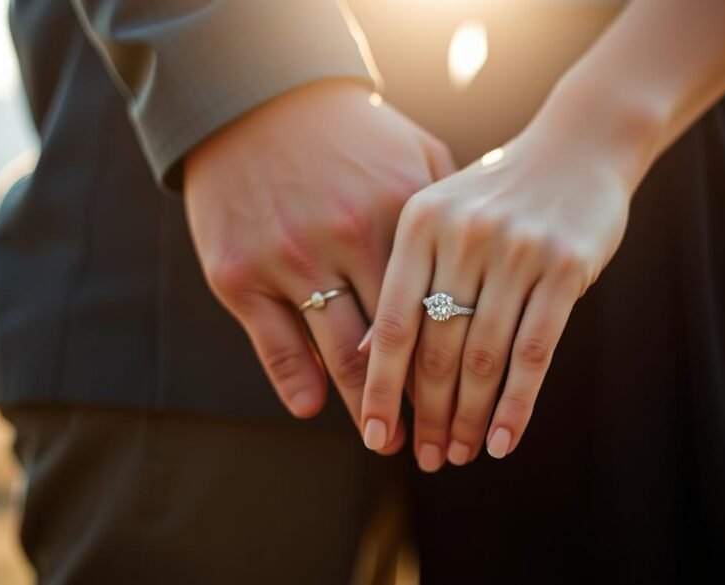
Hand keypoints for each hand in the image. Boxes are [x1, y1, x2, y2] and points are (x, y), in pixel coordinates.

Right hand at [185, 79, 454, 453]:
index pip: (440, 310)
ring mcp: (289, 260)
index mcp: (399, 215)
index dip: (459, 366)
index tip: (473, 403)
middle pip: (397, 345)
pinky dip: (298, 384)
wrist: (252, 98)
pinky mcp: (238, 274)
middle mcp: (346, 241)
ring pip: (340, 356)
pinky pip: (275, 345)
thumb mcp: (412, 150)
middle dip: (422, 404)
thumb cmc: (346, 130)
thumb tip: (486, 262)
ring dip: (367, 407)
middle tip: (437, 444)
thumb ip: (450, 208)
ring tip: (384, 439)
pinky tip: (314, 407)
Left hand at [358, 122, 631, 469]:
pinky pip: (536, 351)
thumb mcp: (440, 220)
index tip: (374, 436)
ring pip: (486, 356)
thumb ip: (406, 278)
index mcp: (420, 223)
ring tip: (462, 455)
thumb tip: (369, 354)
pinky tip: (506, 440)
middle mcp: (465, 236)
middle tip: (426, 457)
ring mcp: (518, 250)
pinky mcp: (566, 266)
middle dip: (429, 414)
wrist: (579, 145)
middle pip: (438, 347)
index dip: (381, 387)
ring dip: (471, 418)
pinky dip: (518, 404)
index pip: (394, 323)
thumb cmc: (498, 194)